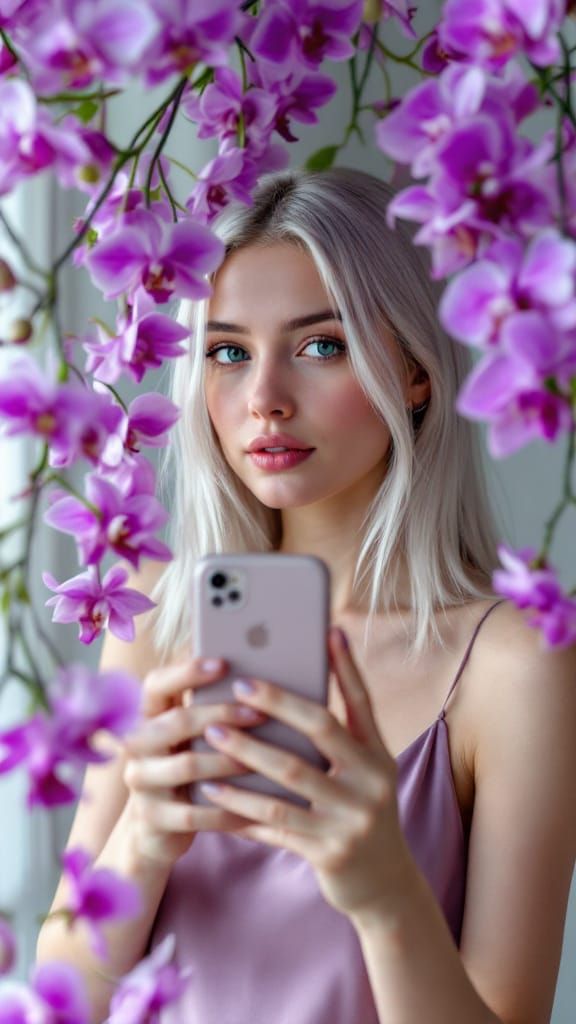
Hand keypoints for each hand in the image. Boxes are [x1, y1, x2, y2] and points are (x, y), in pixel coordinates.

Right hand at [121, 658, 267, 867]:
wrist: (156, 833)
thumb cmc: (187, 773)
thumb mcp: (190, 741)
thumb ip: (208, 712)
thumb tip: (254, 678)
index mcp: (147, 718)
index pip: (156, 684)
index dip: (186, 672)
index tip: (224, 663)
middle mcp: (137, 746)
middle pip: (176, 721)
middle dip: (220, 714)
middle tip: (258, 714)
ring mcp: (140, 783)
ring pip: (186, 765)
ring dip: (226, 761)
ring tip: (258, 760)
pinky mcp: (151, 819)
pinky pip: (193, 813)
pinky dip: (225, 810)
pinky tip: (252, 808)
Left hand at [200, 627, 413, 921]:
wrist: (383, 884)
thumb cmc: (358, 812)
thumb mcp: (362, 772)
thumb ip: (339, 737)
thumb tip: (296, 689)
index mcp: (378, 754)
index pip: (362, 700)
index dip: (346, 665)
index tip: (328, 630)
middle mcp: (371, 781)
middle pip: (320, 730)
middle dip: (276, 704)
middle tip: (237, 686)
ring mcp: (352, 817)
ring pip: (289, 776)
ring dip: (246, 752)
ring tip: (210, 734)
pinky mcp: (329, 851)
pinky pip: (275, 820)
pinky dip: (241, 804)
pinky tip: (213, 790)